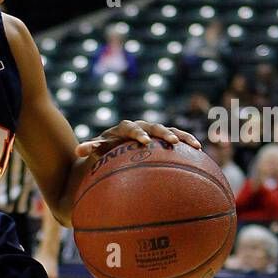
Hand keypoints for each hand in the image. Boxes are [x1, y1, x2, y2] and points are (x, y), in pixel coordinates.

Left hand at [75, 119, 200, 164]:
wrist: (114, 142)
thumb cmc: (104, 148)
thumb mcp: (97, 148)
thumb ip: (89, 148)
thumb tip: (77, 151)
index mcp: (125, 128)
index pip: (132, 128)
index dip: (138, 134)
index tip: (144, 142)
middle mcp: (141, 126)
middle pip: (154, 127)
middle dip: (163, 133)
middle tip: (171, 142)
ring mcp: (154, 130)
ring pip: (170, 130)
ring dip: (181, 136)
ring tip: (194, 145)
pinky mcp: (163, 136)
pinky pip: (177, 138)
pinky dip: (187, 142)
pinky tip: (199, 151)